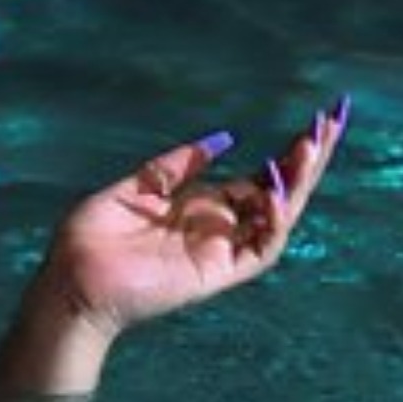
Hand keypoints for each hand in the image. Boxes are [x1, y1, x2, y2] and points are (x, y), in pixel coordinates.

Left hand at [0, 97, 349, 395]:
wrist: (70, 279)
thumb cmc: (91, 239)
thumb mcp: (135, 188)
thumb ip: (175, 166)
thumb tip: (221, 140)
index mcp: (201, 206)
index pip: (259, 177)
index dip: (288, 152)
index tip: (317, 121)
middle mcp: (219, 227)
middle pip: (278, 190)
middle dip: (307, 158)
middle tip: (332, 121)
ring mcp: (221, 250)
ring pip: (279, 216)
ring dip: (298, 182)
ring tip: (312, 145)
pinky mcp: (217, 272)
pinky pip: (261, 247)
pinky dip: (274, 218)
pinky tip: (276, 187)